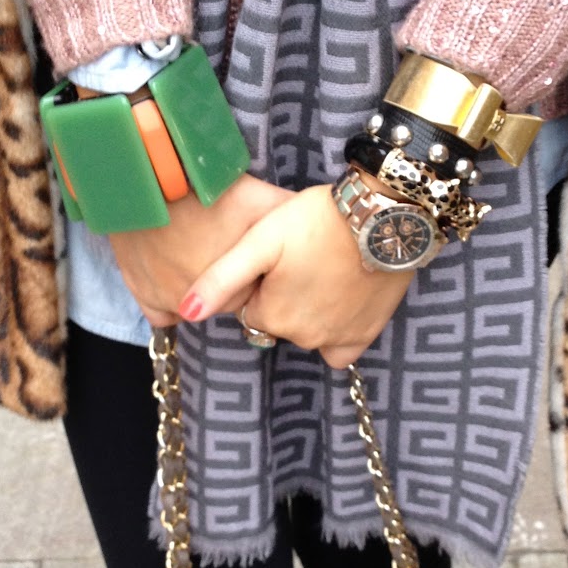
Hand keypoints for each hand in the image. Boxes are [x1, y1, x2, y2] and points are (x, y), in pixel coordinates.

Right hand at [108, 174, 291, 325]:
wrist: (145, 178)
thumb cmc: (204, 187)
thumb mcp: (256, 197)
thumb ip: (288, 216)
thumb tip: (326, 224)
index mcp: (239, 288)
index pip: (254, 293)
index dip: (255, 274)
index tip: (248, 252)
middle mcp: (207, 305)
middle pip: (227, 301)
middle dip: (231, 282)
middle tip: (221, 246)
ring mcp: (172, 301)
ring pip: (197, 307)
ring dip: (201, 288)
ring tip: (199, 252)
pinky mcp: (144, 295)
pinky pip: (162, 314)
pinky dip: (169, 301)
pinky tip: (175, 275)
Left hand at [179, 185, 414, 368]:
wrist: (382, 217)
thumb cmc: (316, 221)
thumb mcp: (260, 242)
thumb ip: (221, 280)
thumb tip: (185, 314)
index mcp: (270, 315)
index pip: (251, 308)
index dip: (261, 283)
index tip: (278, 259)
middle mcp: (300, 337)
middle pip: (279, 321)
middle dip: (284, 297)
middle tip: (303, 259)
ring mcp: (334, 340)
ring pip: (306, 331)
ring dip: (308, 310)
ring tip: (323, 269)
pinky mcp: (363, 336)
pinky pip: (338, 350)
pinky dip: (335, 332)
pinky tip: (339, 302)